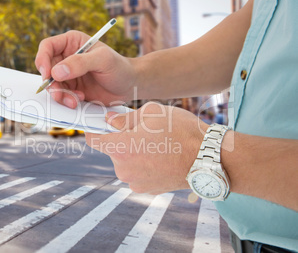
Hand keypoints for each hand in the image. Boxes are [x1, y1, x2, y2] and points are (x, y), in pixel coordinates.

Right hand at [35, 30, 136, 107]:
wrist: (130, 85)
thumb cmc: (120, 67)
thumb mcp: (102, 60)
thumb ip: (80, 63)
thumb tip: (56, 72)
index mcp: (72, 42)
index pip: (47, 47)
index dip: (42, 59)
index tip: (47, 74)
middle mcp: (67, 57)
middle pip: (46, 69)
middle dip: (52, 83)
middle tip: (61, 93)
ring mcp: (68, 74)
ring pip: (52, 85)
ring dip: (60, 95)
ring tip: (75, 100)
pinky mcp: (72, 89)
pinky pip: (61, 95)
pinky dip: (67, 100)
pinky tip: (80, 99)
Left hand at [85, 102, 208, 193]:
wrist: (209, 159)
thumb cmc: (182, 132)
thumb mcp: (152, 113)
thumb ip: (125, 118)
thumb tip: (110, 121)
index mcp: (121, 148)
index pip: (93, 139)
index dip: (94, 129)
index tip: (100, 124)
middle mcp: (123, 169)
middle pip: (112, 150)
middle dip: (122, 139)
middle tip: (143, 131)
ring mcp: (135, 182)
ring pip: (126, 162)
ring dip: (134, 152)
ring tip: (157, 145)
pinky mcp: (147, 189)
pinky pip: (138, 173)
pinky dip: (144, 165)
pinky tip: (162, 157)